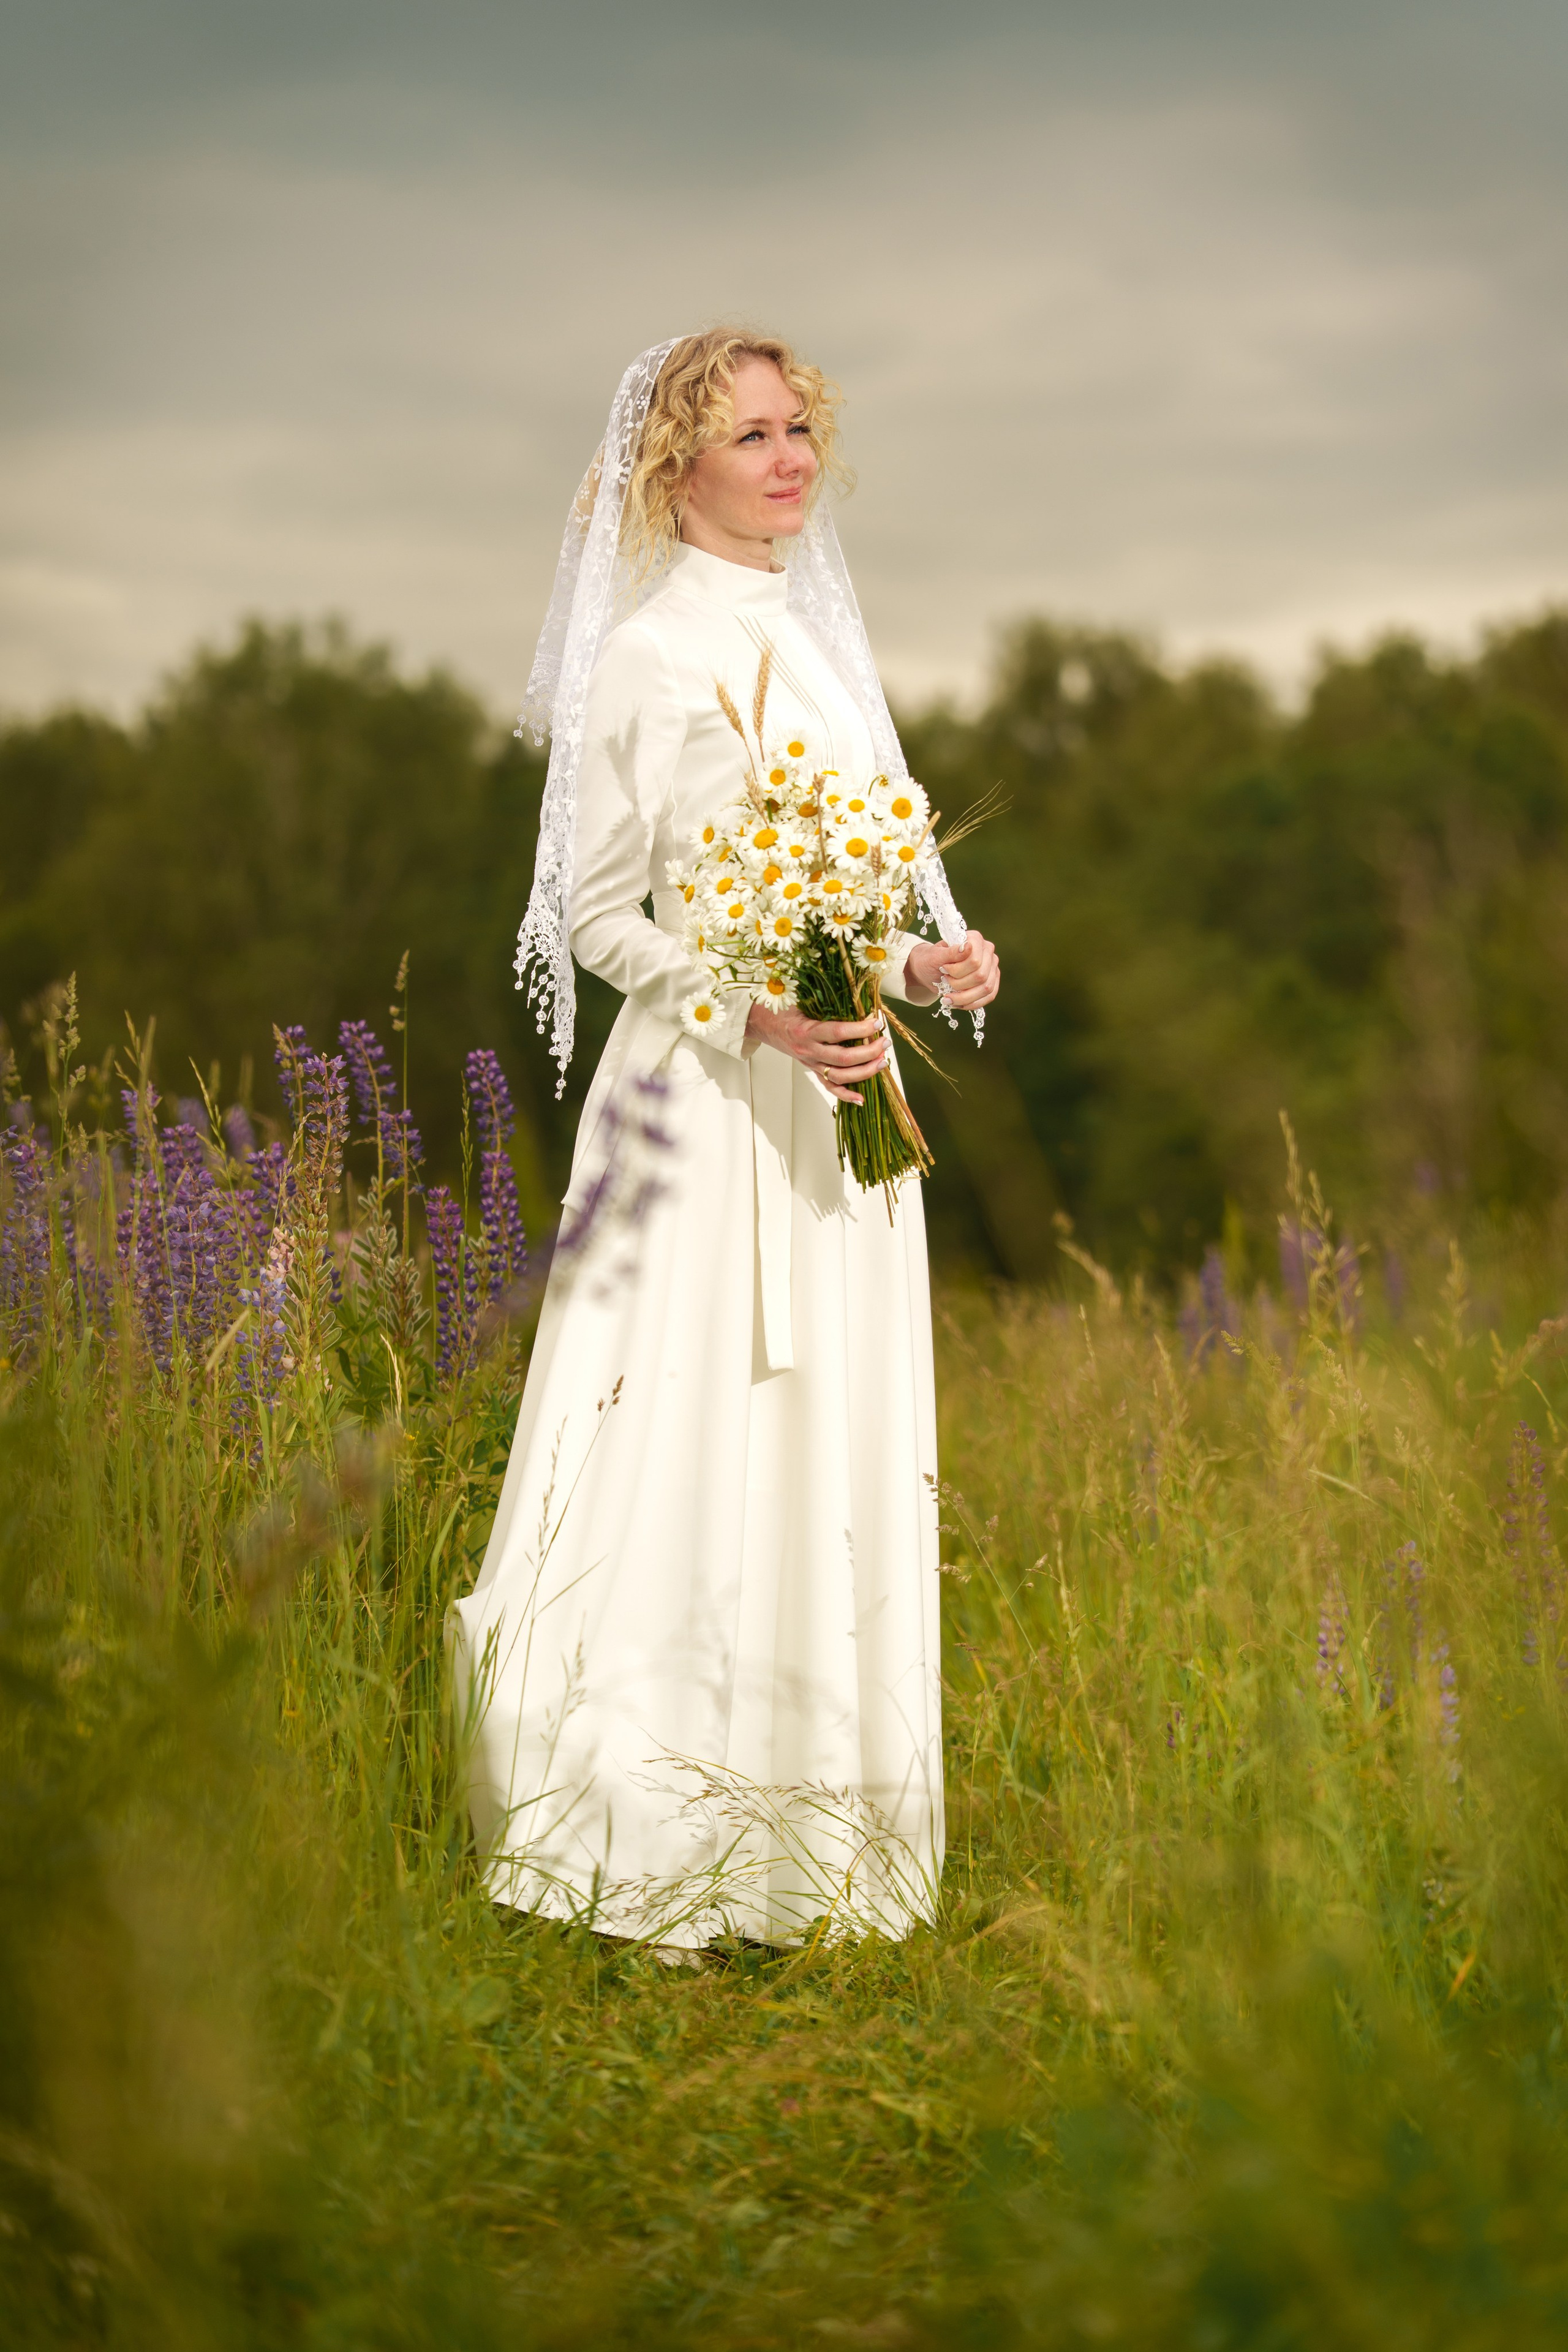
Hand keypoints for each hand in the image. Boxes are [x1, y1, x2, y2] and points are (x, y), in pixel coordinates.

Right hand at [744, 1002, 887, 1104]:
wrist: (763, 1023)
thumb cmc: (783, 1009)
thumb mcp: (801, 999)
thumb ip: (826, 1000)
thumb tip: (858, 997)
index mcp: (805, 1030)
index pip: (837, 1033)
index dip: (860, 1029)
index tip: (877, 1023)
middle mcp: (808, 1050)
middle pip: (843, 1059)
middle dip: (868, 1052)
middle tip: (885, 1043)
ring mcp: (810, 1064)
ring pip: (839, 1076)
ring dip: (864, 1072)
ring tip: (882, 1062)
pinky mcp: (812, 1070)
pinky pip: (829, 1087)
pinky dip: (846, 1095)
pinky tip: (861, 1098)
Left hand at [904, 929, 1000, 1009]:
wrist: (930, 970)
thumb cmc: (931, 960)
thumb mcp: (936, 956)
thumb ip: (952, 952)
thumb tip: (968, 946)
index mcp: (975, 939)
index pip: (974, 961)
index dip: (957, 971)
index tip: (943, 969)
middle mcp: (987, 952)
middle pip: (980, 976)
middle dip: (959, 984)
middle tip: (945, 981)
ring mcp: (992, 968)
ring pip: (986, 988)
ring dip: (964, 997)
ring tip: (948, 997)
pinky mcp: (992, 982)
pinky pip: (989, 996)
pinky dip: (971, 1003)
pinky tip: (957, 1002)